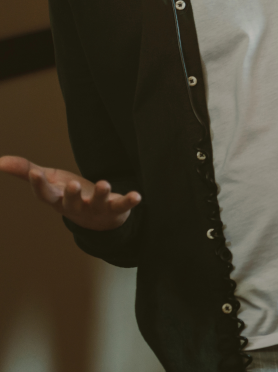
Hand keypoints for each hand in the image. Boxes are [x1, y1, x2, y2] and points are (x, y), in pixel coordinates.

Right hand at [0, 155, 140, 231]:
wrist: (97, 219)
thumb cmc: (70, 195)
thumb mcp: (50, 182)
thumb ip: (27, 171)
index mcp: (58, 200)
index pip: (46, 195)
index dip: (39, 186)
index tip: (35, 173)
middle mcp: (76, 207)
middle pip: (71, 203)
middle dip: (71, 196)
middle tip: (71, 185)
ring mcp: (96, 209)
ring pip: (98, 204)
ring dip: (101, 194)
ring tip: (104, 184)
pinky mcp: (115, 209)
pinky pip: (123, 205)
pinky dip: (129, 201)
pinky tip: (137, 195)